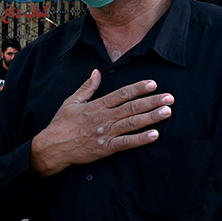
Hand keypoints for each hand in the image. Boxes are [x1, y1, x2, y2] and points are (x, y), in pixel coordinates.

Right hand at [30, 70, 172, 176]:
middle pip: (132, 107)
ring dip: (151, 117)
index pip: (121, 94)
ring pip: (132, 123)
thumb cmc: (60, 125)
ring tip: (167, 112)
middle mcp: (103, 118)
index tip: (153, 83)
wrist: (52, 147)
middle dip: (152, 101)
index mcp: (96, 106)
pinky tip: (154, 135)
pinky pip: (126, 143)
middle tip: (170, 98)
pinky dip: (141, 139)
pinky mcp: (105, 148)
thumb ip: (86, 87)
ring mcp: (105, 133)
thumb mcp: (71, 102)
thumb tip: (96, 72)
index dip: (138, 88)